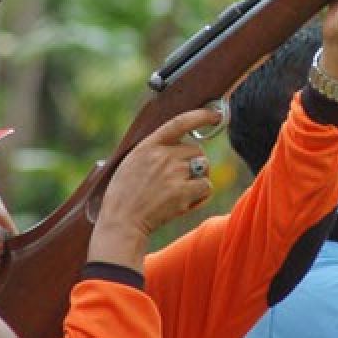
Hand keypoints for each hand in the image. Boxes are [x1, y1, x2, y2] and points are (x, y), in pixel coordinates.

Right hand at [100, 108, 217, 240]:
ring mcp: (174, 173)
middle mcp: (163, 156)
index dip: (201, 116)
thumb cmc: (125, 194)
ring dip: (198, 179)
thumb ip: (156, 150)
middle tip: (181, 178)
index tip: (215, 115)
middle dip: (195, 163)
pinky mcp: (182, 192)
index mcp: (149, 145)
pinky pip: (206, 186)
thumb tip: (183, 143)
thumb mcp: (133, 161)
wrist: (122, 222)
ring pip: (204, 168)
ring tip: (179, 191)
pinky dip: (201, 195)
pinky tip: (184, 202)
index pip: (180, 122)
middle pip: (198, 150)